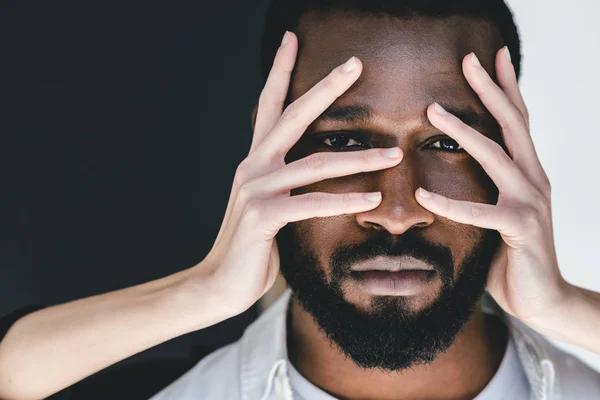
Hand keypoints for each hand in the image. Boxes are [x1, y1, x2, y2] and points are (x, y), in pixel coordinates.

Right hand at [197, 31, 402, 314]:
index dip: (279, 71)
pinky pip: (311, 203)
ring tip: (394, 153)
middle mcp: (253, 166)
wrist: (220, 282)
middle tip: (355, 63)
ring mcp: (256, 190)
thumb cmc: (252, 243)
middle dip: (324, 88)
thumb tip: (316, 168)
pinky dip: (344, 200)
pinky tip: (372, 199)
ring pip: (315, 163)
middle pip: (292, 116)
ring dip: (360, 159)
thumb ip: (286, 181)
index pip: (268, 105)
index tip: (292, 39)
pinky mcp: (263, 217)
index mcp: (256, 159)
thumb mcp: (269, 202)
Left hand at [413, 47, 568, 329]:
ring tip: (433, 111)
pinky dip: (451, 204)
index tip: (491, 57)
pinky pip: (482, 213)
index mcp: (527, 172)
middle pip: (513, 125)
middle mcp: (534, 180)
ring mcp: (531, 203)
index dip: (506, 88)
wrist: (542, 299)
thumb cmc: (511, 255)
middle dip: (491, 90)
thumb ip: (481, 191)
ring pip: (496, 157)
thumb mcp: (496, 214)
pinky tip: (425, 194)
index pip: (517, 122)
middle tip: (468, 61)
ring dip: (464, 132)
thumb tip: (442, 176)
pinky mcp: (522, 229)